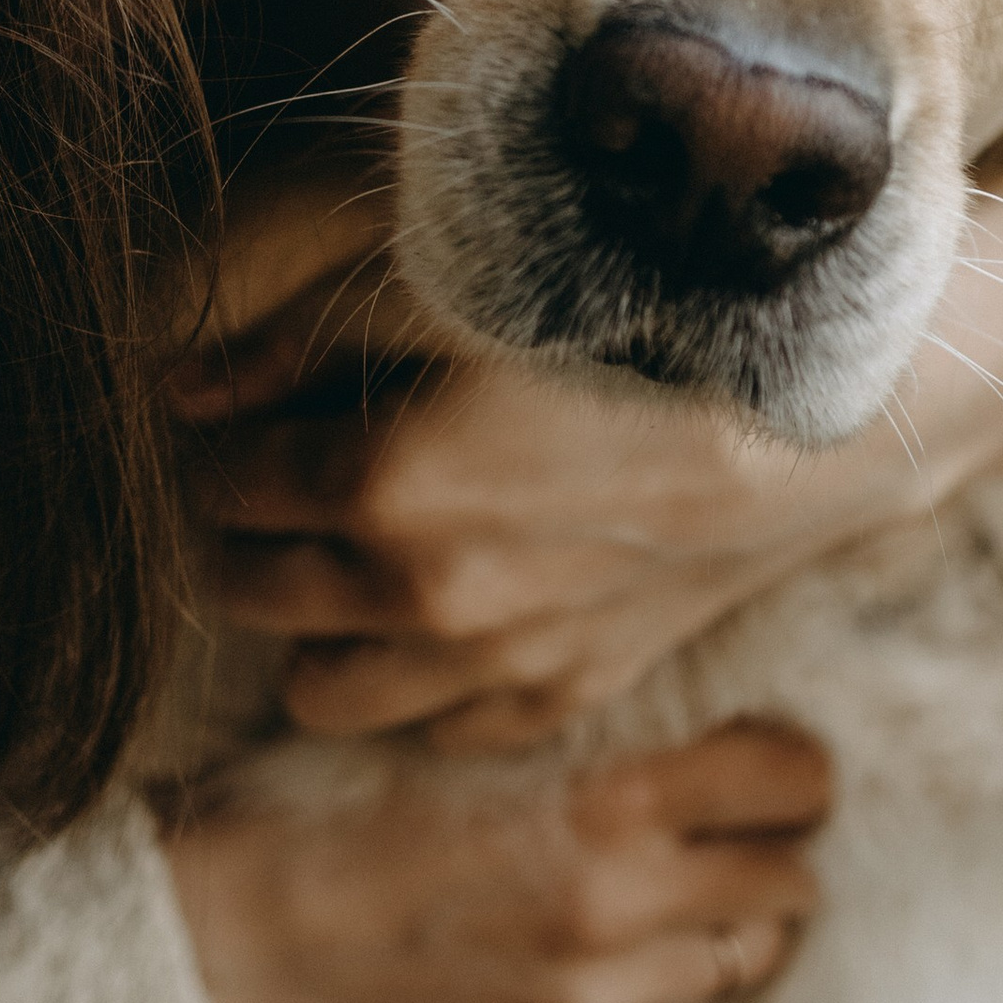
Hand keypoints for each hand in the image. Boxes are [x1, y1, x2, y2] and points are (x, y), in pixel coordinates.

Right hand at [161, 715, 829, 1002]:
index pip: (788, 782)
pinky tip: (608, 950)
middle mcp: (621, 909)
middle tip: (737, 824)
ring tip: (675, 890)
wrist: (259, 927)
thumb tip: (720, 750)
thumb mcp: (493, 737)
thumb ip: (608, 748)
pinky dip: (662, 985)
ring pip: (743, 960)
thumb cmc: (358, 799)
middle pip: (790, 880)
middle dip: (774, 848)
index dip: (797, 766)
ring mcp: (598, 1001)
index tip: (781, 758)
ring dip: (726, 923)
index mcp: (606, 803)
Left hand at [180, 169, 1002, 749]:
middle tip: (264, 471)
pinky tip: (435, 608)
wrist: (834, 421)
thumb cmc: (648, 316)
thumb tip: (168, 371)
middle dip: (236, 531)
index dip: (207, 439)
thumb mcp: (461, 273)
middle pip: (248, 588)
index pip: (216, 483)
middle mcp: (425, 596)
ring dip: (307, 627)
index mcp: (383, 483)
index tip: (224, 407)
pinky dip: (411, 684)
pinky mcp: (565, 697)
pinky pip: (433, 729)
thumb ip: (294, 316)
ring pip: (319, 692)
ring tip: (337, 551)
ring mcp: (496, 664)